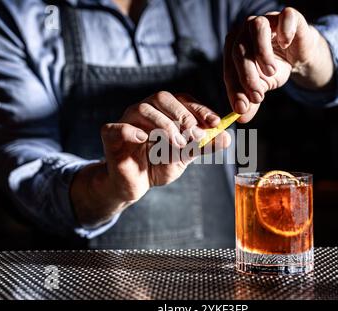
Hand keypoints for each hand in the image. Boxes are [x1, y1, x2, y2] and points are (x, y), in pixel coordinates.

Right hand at [71, 92, 230, 227]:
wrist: (134, 185)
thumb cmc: (158, 165)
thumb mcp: (185, 157)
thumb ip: (202, 146)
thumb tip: (227, 138)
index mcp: (164, 111)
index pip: (183, 100)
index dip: (200, 109)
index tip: (216, 123)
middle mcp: (146, 111)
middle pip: (162, 97)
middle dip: (182, 114)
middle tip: (195, 132)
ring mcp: (126, 121)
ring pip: (142, 109)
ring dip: (164, 125)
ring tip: (177, 144)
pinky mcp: (110, 135)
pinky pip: (117, 127)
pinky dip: (131, 131)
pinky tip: (145, 140)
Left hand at [224, 7, 333, 122]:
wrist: (299, 56)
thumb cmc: (275, 68)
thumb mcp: (262, 87)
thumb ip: (250, 101)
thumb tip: (241, 118)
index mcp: (234, 47)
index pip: (229, 68)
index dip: (234, 89)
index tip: (241, 108)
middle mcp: (245, 30)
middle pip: (239, 49)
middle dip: (247, 76)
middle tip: (258, 96)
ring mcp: (266, 19)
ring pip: (257, 28)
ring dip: (262, 53)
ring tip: (271, 73)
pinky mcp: (287, 16)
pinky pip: (285, 17)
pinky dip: (285, 32)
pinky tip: (286, 45)